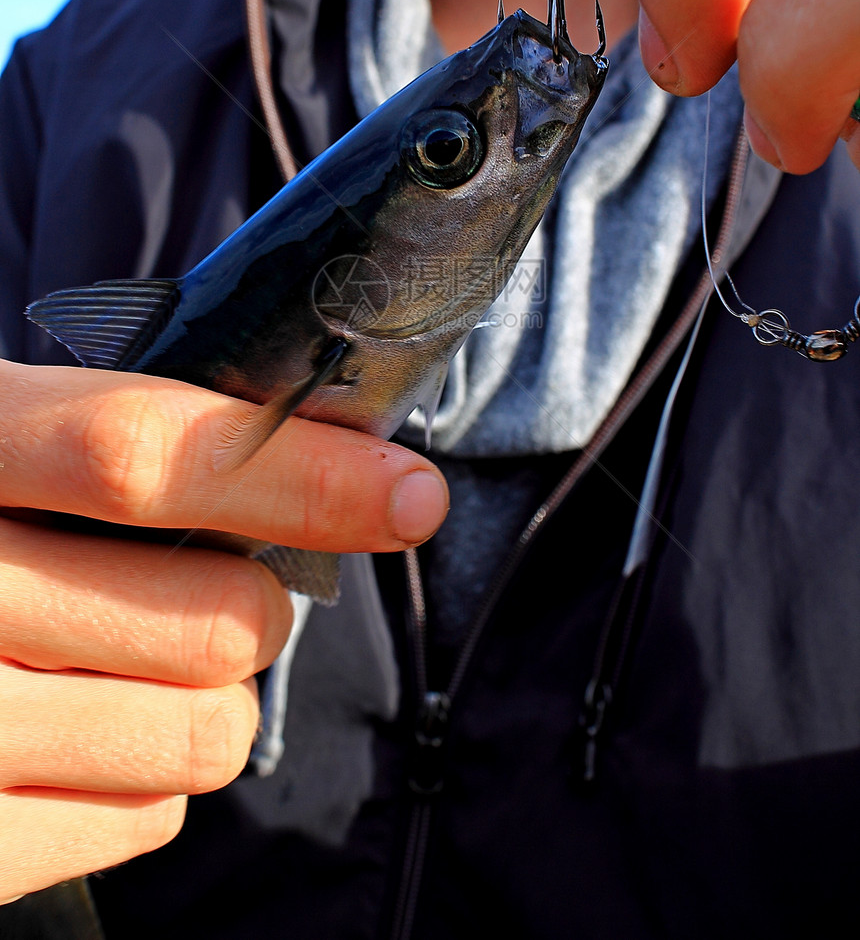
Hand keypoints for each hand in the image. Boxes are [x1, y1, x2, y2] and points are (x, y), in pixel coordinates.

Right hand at [0, 359, 447, 901]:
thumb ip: (115, 445)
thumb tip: (321, 463)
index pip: (133, 453)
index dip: (295, 472)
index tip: (407, 493)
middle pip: (207, 619)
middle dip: (256, 603)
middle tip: (212, 584)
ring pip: (204, 735)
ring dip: (213, 693)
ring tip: (139, 658)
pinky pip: (148, 818)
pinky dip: (153, 772)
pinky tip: (90, 727)